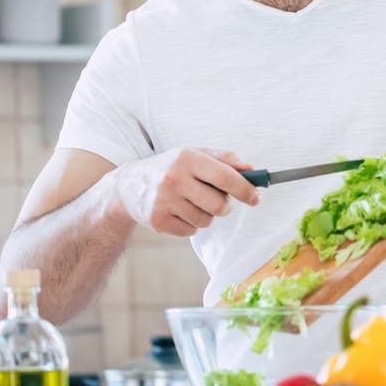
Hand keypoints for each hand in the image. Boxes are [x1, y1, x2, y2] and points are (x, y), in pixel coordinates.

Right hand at [114, 148, 260, 235]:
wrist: (129, 185)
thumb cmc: (171, 168)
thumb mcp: (194, 154)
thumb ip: (225, 159)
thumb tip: (251, 170)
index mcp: (186, 158)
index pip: (225, 176)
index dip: (245, 190)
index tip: (256, 198)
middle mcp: (174, 179)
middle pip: (219, 206)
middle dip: (225, 206)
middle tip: (218, 200)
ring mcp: (164, 202)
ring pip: (206, 221)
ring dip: (205, 215)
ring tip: (191, 203)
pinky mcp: (158, 221)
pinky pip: (191, 231)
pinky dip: (190, 224)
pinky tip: (178, 212)